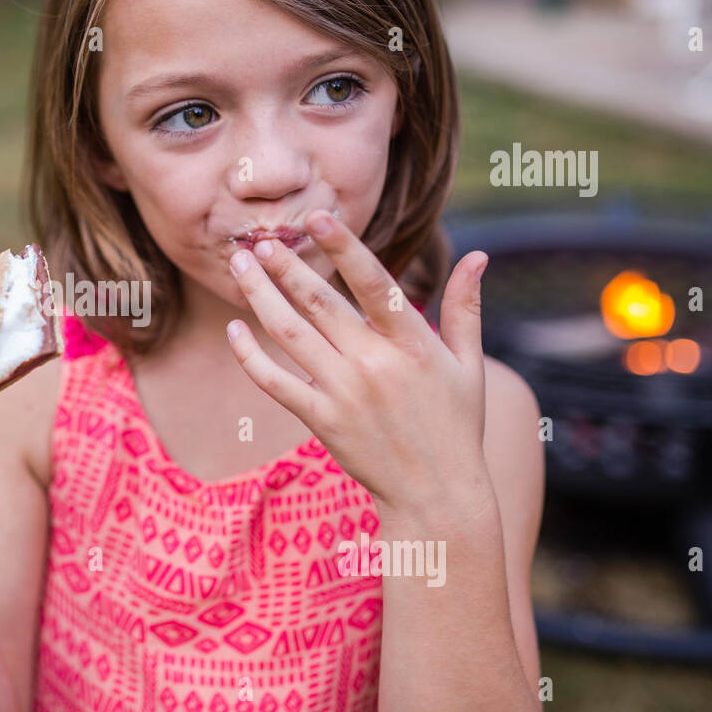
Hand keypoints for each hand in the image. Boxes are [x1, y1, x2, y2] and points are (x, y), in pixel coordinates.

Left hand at [225, 209, 491, 518]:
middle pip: (318, 303)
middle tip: (258, 239)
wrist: (437, 494)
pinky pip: (276, 382)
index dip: (343, 247)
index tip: (317, 217)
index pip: (373, 282)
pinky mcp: (322, 421)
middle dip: (284, 266)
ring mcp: (344, 393)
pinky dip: (250, 355)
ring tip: (239, 266)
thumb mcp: (469, 365)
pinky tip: (233, 330)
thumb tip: (478, 256)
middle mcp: (374, 363)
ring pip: (290, 333)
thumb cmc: (455, 424)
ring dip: (260, 296)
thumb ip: (465, 308)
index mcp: (412, 343)